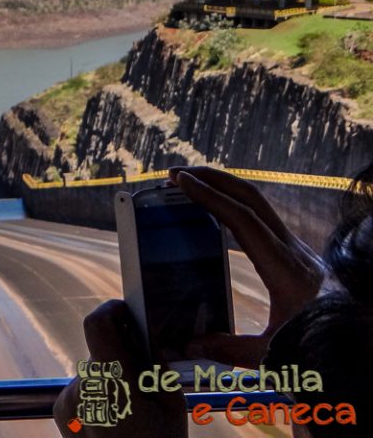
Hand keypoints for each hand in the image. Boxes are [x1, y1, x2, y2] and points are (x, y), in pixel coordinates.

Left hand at [53, 300, 185, 437]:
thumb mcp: (171, 400)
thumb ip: (153, 361)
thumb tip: (142, 331)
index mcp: (116, 382)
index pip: (97, 323)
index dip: (111, 310)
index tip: (126, 312)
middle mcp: (85, 386)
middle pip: (100, 349)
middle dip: (120, 351)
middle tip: (142, 367)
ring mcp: (70, 398)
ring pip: (91, 369)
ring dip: (109, 375)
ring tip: (130, 403)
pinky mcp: (60, 409)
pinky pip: (81, 386)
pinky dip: (97, 392)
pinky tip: (113, 414)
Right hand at [170, 166, 324, 367]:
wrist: (365, 347)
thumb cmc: (325, 349)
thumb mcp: (275, 356)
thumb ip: (230, 350)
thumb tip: (189, 346)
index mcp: (286, 270)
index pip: (242, 219)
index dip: (209, 196)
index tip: (181, 181)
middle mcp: (294, 252)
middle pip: (252, 199)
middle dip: (213, 179)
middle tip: (177, 174)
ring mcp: (299, 251)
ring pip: (260, 206)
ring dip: (226, 189)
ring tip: (192, 185)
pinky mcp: (299, 257)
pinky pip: (264, 220)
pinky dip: (236, 207)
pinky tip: (218, 215)